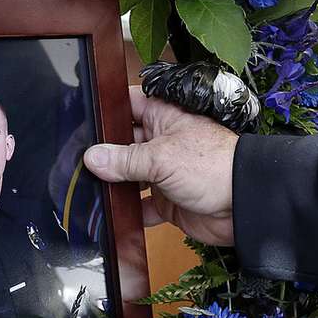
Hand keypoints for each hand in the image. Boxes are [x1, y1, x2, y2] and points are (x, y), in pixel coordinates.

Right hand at [84, 86, 237, 245]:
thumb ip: (124, 160)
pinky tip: (110, 213)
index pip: (128, 105)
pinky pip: (140, 206)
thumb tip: (92, 158)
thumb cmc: (213, 167)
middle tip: (74, 160)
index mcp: (163, 117)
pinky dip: (128, 211)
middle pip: (122, 143)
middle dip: (102, 153)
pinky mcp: (166, 201)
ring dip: (112, 183)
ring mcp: (163, 173)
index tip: (81, 117)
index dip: (107, 110)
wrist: (244, 205)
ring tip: (85, 188)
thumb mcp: (161, 157)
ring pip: (128, 176)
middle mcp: (161, 142)